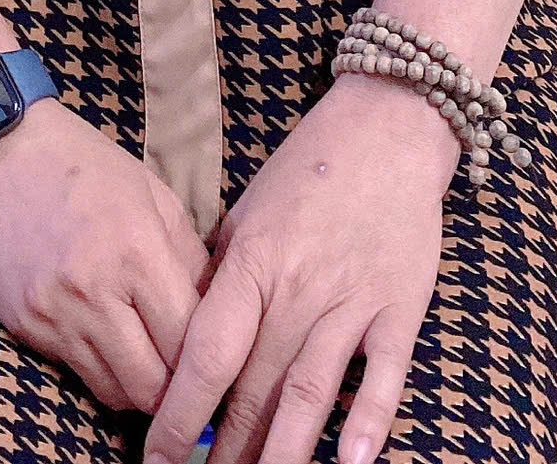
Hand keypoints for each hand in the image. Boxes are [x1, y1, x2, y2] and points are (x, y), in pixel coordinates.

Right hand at [0, 98, 214, 414]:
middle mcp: (94, 292)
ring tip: (148, 361)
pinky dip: (99, 367)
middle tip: (184, 371)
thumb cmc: (85, 165)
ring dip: (137, 385)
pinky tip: (107, 341)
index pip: (187, 341)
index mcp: (137, 252)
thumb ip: (189, 257)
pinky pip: (74, 373)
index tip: (219, 359)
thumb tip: (216, 313)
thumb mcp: (152, 193)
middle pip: (151, 386)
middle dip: (175, 387)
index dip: (210, 357)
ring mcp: (55, 315)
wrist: (0, 151)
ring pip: (113, 392)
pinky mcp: (25, 326)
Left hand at [141, 76, 457, 463]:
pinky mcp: (400, 309)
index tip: (156, 458)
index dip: (179, 413)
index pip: (207, 353)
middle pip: (255, 389)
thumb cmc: (308, 170)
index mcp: (253, 261)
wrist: (388, 126)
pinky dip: (368, 423)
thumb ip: (221, 277)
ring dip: (282, 455)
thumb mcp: (247, 213)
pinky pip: (383, 376)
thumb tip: (185, 339)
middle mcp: (298, 287)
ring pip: (309, 395)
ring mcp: (352, 300)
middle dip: (225, 452)